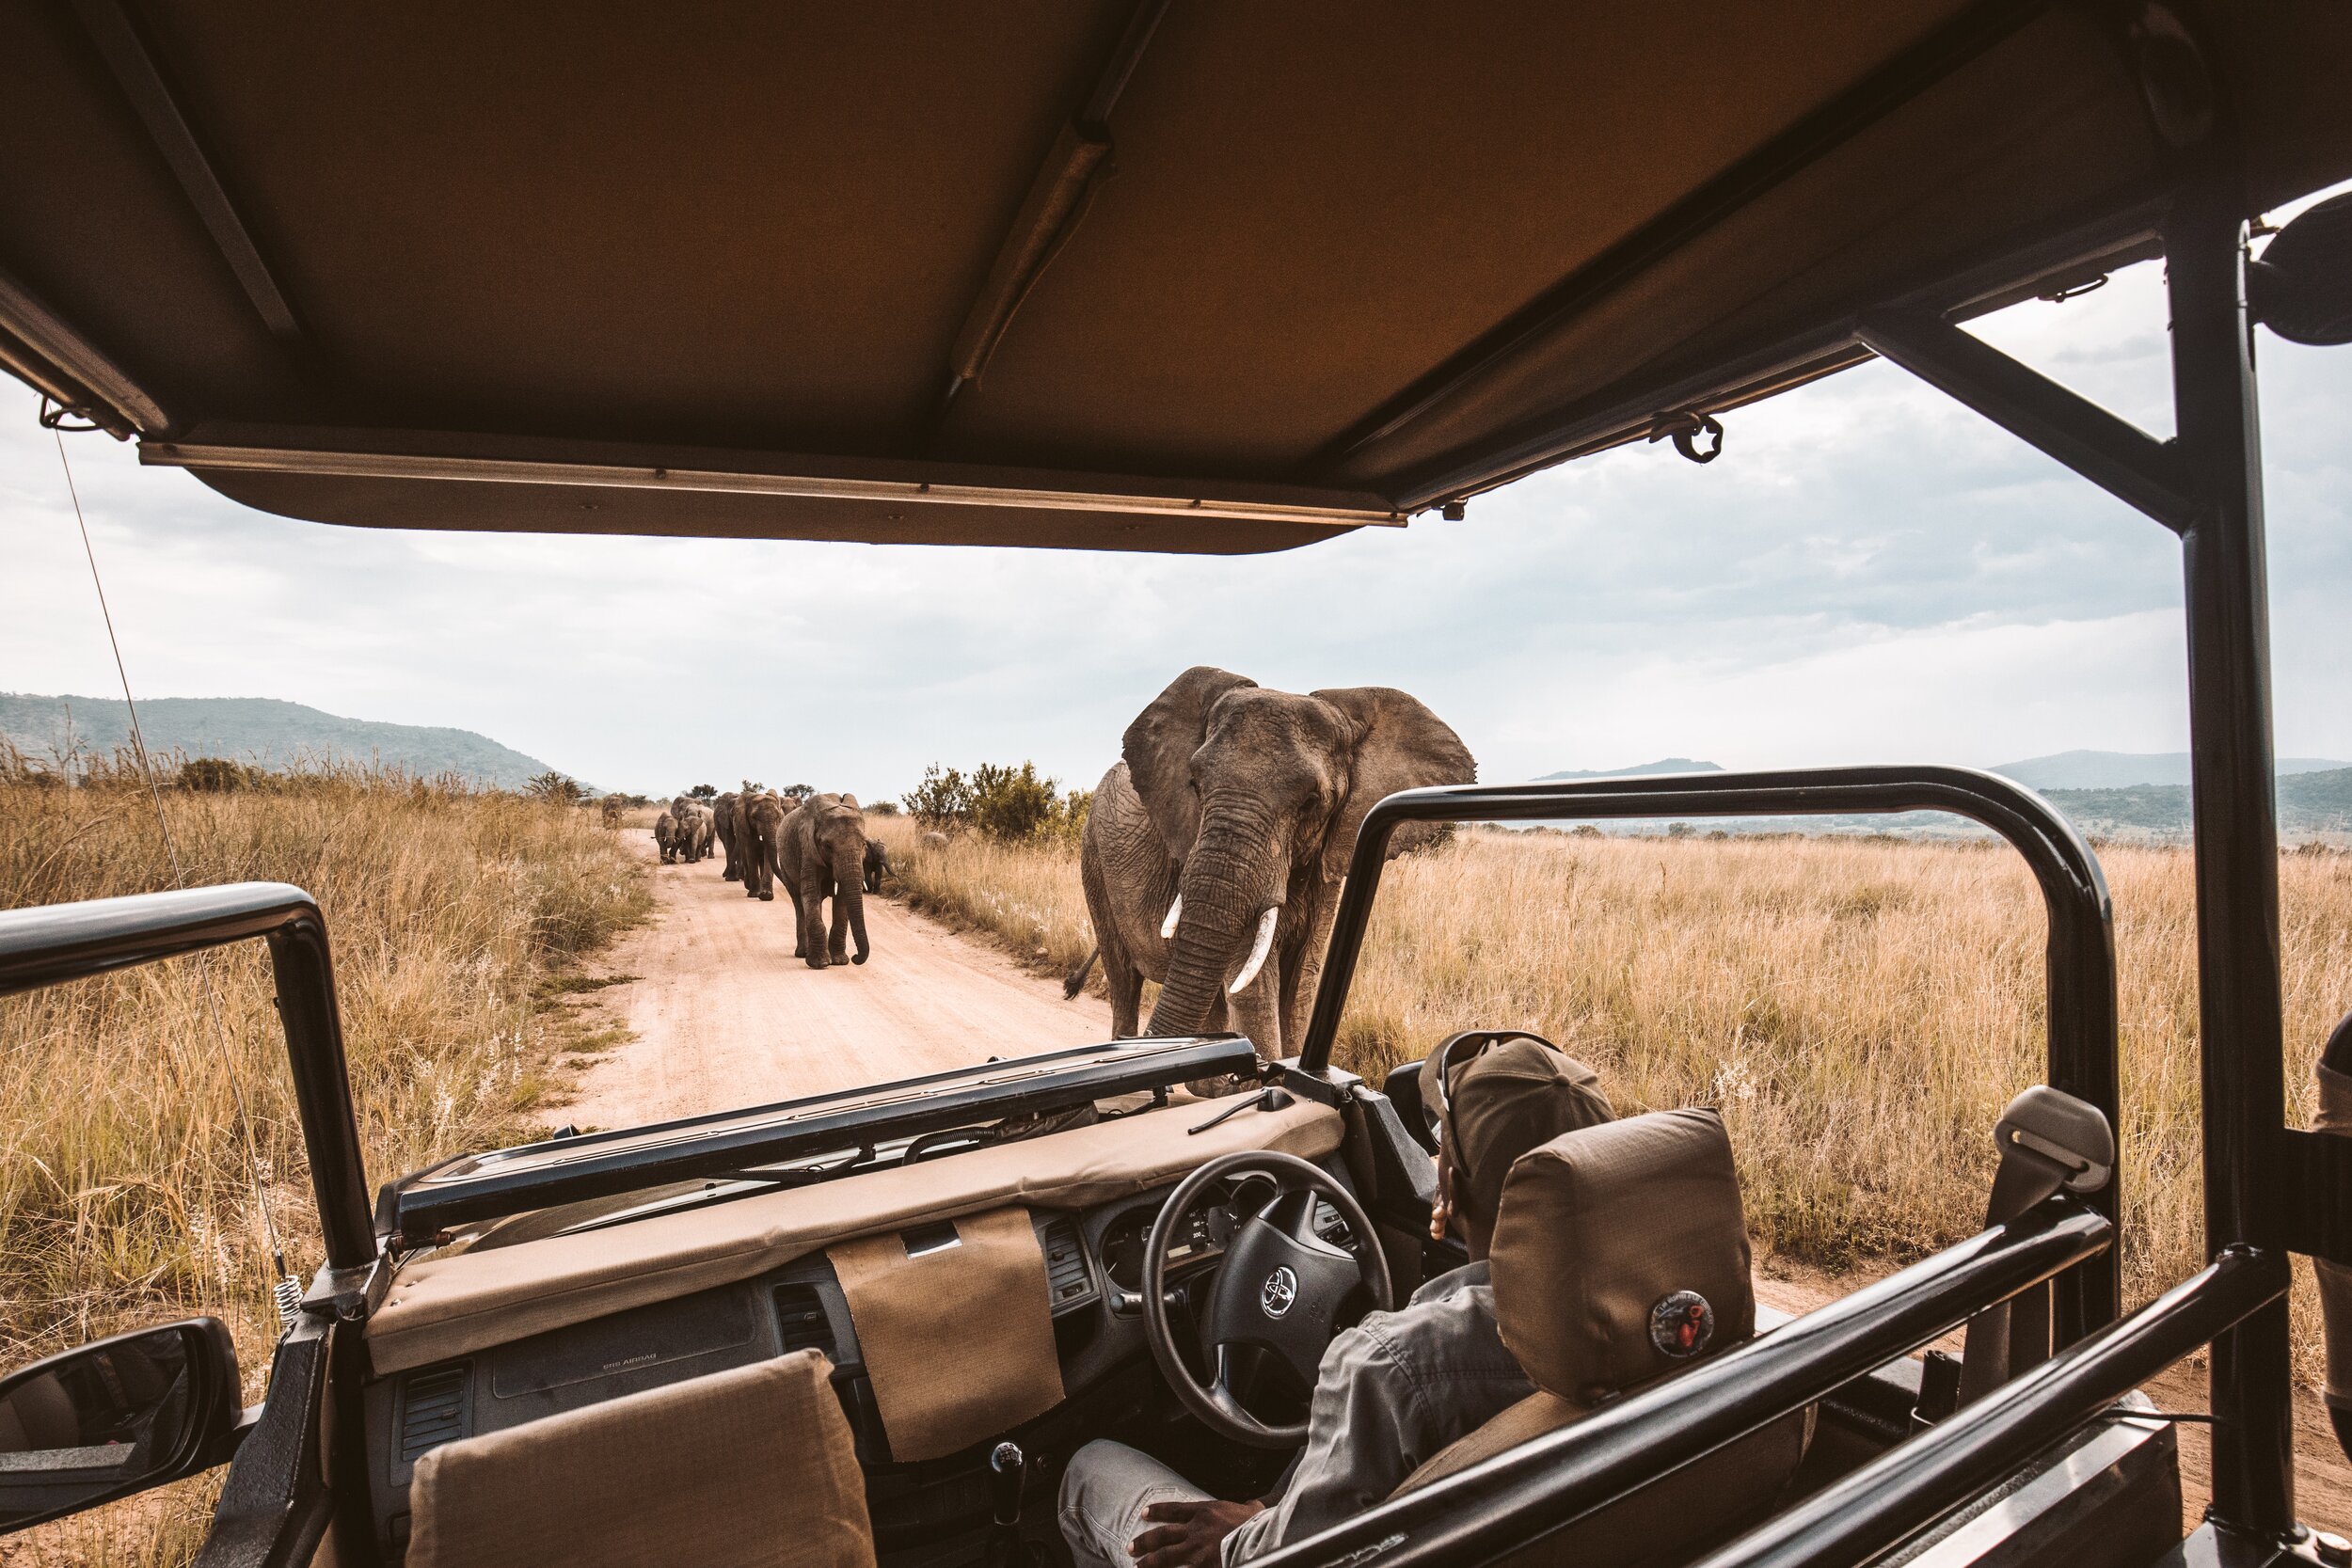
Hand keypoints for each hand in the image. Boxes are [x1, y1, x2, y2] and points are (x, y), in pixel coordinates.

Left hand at [1129, 1498, 1265, 1567]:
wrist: (1263, 1539)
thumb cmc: (1259, 1524)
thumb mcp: (1252, 1510)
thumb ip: (1248, 1508)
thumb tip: (1256, 1505)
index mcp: (1206, 1511)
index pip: (1175, 1510)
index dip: (1158, 1511)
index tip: (1145, 1514)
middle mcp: (1196, 1530)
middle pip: (1164, 1535)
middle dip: (1146, 1541)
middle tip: (1131, 1546)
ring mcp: (1197, 1550)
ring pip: (1166, 1556)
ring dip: (1150, 1562)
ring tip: (1137, 1566)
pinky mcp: (1202, 1567)